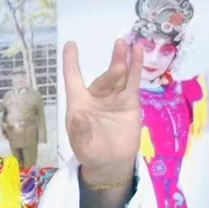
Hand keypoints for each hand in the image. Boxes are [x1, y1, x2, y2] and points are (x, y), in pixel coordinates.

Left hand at [63, 39, 141, 184]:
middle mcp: (96, 97)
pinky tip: (138, 52)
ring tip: (124, 44)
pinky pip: (132, 82)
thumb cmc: (90, 152)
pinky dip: (135, 67)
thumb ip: (80, 129)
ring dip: (121, 60)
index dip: (71, 63)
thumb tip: (78, 116)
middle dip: (111, 68)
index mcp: (79, 104)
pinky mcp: (129, 102)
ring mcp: (114, 98)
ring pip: (119, 76)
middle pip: (103, 78)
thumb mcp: (81, 143)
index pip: (73, 79)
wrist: (110, 163)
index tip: (70, 45)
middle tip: (119, 56)